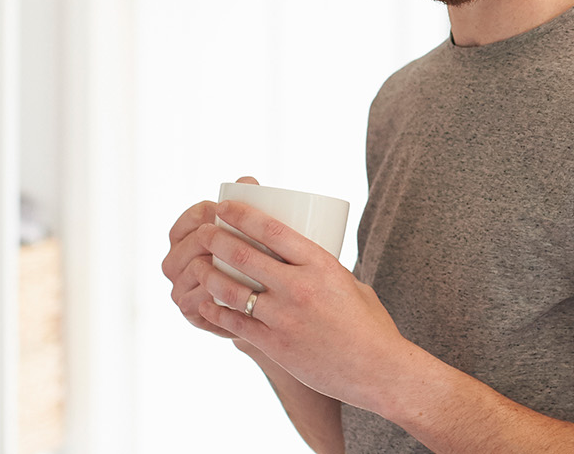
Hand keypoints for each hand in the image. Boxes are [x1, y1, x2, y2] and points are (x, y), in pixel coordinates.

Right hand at [159, 175, 259, 341]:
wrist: (255, 306)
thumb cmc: (253, 260)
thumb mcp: (252, 233)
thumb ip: (247, 205)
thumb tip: (247, 181)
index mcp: (184, 236)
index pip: (193, 216)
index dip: (213, 213)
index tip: (234, 213)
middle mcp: (175, 260)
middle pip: (193, 241)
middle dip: (217, 238)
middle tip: (248, 239)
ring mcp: (179, 286)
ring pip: (194, 269)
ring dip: (217, 264)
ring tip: (246, 263)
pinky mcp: (188, 310)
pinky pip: (196, 296)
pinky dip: (214, 291)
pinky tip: (236, 288)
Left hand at [193, 196, 406, 407]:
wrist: (377, 368)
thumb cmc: (369, 325)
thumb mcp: (351, 284)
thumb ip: (323, 272)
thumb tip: (302, 263)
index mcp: (321, 264)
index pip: (272, 230)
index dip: (242, 214)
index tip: (224, 205)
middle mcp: (299, 287)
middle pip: (244, 255)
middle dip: (216, 238)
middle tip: (202, 230)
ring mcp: (284, 317)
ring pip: (231, 289)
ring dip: (208, 273)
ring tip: (196, 264)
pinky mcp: (274, 344)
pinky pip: (234, 322)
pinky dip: (214, 311)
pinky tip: (203, 304)